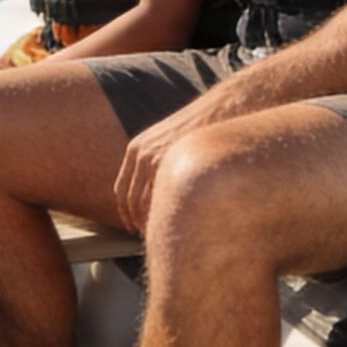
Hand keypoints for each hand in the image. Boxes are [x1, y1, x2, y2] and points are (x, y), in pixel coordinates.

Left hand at [113, 86, 250, 233]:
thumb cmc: (201, 126)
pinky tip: (178, 225)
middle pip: (132, 203)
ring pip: (146, 206)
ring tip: (168, 236)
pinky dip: (167, 218)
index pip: (123, 191)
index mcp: (137, 149)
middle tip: (151, 237)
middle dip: (139, 223)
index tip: (133, 226)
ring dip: (154, 224)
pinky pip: (165, 202)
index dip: (127, 213)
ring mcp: (157, 161)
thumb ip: (158, 161)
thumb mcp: (169, 140)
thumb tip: (158, 190)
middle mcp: (141, 155)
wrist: (223, 109)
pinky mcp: (175, 167)